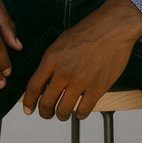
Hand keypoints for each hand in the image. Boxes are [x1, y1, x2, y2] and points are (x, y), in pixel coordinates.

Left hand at [22, 0, 141, 120]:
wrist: (113, 27)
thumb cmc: (91, 30)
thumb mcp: (63, 40)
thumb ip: (52, 60)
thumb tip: (44, 78)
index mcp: (52, 58)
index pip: (34, 87)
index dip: (28, 102)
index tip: (28, 108)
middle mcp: (64, 71)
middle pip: (46, 103)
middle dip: (45, 112)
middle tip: (47, 113)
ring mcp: (80, 81)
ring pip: (63, 111)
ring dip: (62, 115)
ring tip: (64, 112)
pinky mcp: (96, 88)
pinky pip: (83, 111)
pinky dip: (80, 114)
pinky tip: (81, 109)